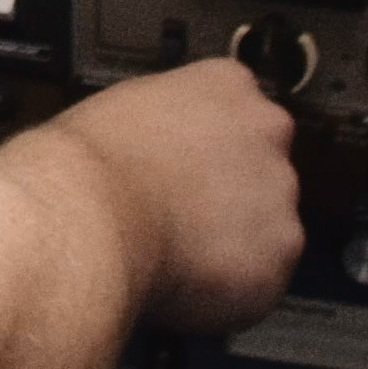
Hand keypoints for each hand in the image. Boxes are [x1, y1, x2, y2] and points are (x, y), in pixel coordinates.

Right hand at [20, 57, 302, 335]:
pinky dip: (234, 285)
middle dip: (233, 191)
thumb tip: (161, 146)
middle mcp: (267, 129)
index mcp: (227, 83)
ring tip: (180, 250)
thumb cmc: (88, 163)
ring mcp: (280, 192)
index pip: (241, 108)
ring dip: (236, 239)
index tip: (192, 163)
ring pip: (268, 222)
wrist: (89, 218)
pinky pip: (263, 274)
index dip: (213, 144)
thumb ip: (167, 119)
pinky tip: (190, 277)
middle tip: (185, 212)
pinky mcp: (279, 253)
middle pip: (263, 164)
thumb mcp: (124, 108)